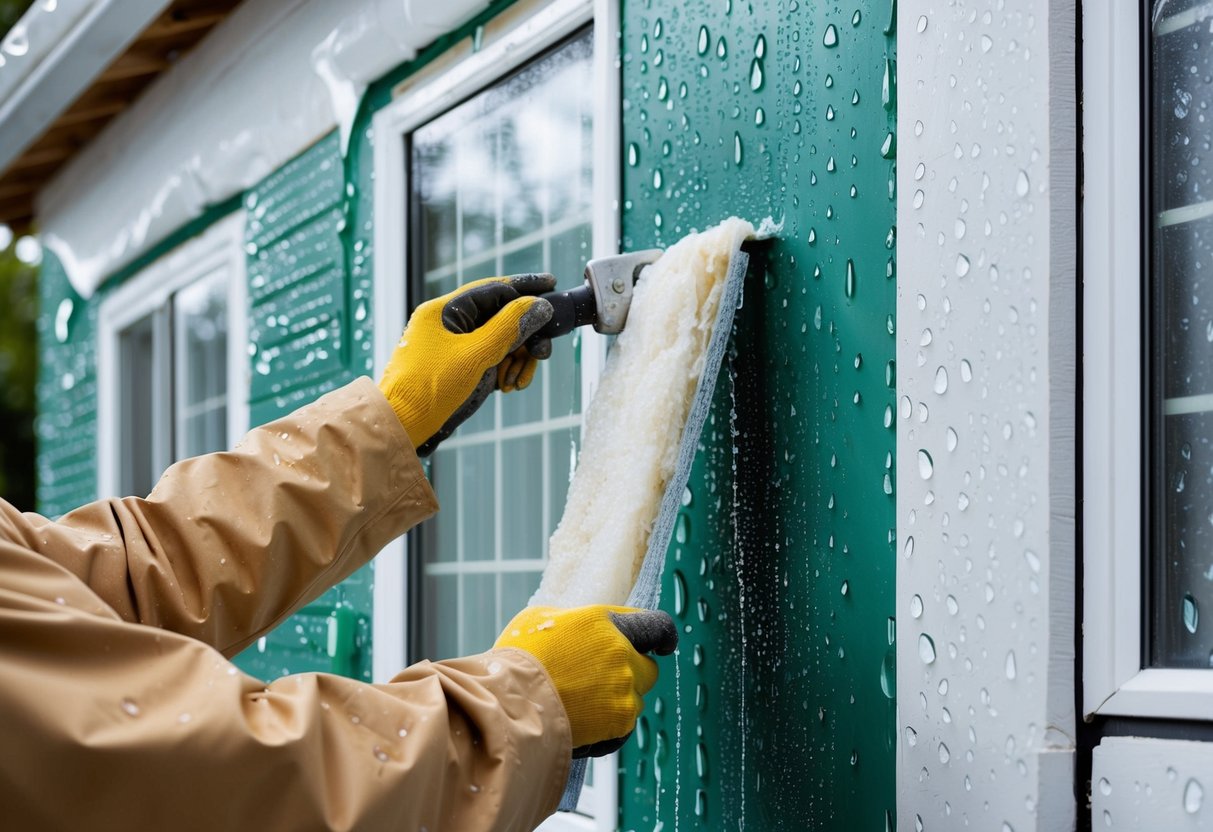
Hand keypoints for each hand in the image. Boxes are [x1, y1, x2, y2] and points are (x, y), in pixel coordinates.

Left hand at [378, 275, 554, 454]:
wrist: (402, 425)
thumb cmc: (429, 387)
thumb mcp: (475, 355)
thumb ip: (509, 327)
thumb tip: (539, 306)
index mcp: (444, 310)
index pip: (493, 288)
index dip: (525, 287)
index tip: (552, 284)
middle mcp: (448, 323)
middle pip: (500, 317)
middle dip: (525, 336)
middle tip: (542, 353)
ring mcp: (453, 345)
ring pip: (499, 341)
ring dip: (517, 358)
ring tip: (518, 381)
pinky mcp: (458, 365)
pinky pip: (491, 359)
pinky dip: (505, 370)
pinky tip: (509, 386)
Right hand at [494, 605, 677, 756]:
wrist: (508, 703)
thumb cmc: (517, 657)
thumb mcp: (541, 620)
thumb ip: (574, 622)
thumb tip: (581, 630)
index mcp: (606, 624)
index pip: (656, 626)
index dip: (662, 636)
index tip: (663, 645)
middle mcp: (622, 656)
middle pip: (648, 668)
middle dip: (632, 673)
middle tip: (601, 679)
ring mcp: (623, 693)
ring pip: (634, 699)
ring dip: (616, 701)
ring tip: (579, 705)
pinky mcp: (619, 725)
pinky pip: (622, 727)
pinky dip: (607, 728)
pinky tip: (579, 723)